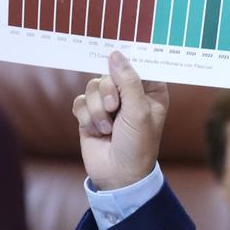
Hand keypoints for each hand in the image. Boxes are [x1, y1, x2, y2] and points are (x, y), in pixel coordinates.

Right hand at [73, 51, 168, 189]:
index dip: (125, 64)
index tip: (117, 61)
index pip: (135, 64)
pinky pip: (80, 101)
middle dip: (107, 92)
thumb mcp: (139, 111)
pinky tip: (96, 131)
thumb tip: (115, 54)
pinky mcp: (90, 114)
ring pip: (91, 86)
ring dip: (97, 109)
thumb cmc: (138, 144)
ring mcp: (108, 103)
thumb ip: (128, 80)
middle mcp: (129, 93)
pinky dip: (86, 117)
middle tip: (114, 109)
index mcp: (149, 89)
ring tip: (107, 128)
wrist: (118, 176)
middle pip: (108, 73)